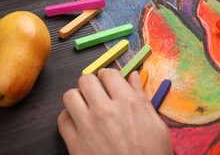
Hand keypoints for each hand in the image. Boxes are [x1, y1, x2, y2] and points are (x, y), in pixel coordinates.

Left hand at [57, 69, 172, 154]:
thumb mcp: (157, 125)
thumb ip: (142, 97)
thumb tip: (134, 77)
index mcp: (128, 104)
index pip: (108, 74)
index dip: (108, 76)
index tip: (108, 80)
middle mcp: (106, 111)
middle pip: (86, 80)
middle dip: (91, 83)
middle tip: (97, 91)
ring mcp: (88, 128)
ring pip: (70, 96)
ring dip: (78, 98)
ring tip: (85, 105)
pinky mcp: (76, 145)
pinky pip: (62, 120)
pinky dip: (68, 118)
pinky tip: (79, 123)